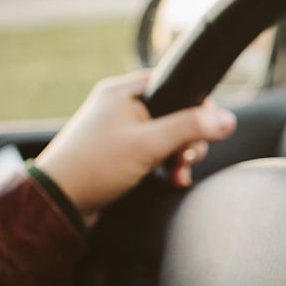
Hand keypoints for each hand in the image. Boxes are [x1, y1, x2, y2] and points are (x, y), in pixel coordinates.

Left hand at [36, 71, 235, 226]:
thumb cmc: (95, 167)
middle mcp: (121, 105)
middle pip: (176, 112)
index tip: (205, 127)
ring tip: (177, 173)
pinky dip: (167, 164)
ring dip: (180, 155)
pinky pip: (155, 151)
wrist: (58, 202)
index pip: (175, 83)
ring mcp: (120, 130)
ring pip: (168, 135)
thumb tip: (227, 119)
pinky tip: (172, 179)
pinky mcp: (120, 152)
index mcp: (123, 91)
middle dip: (189, 139)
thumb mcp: (149, 144)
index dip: (196, 105)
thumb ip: (190, 128)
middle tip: (185, 158)